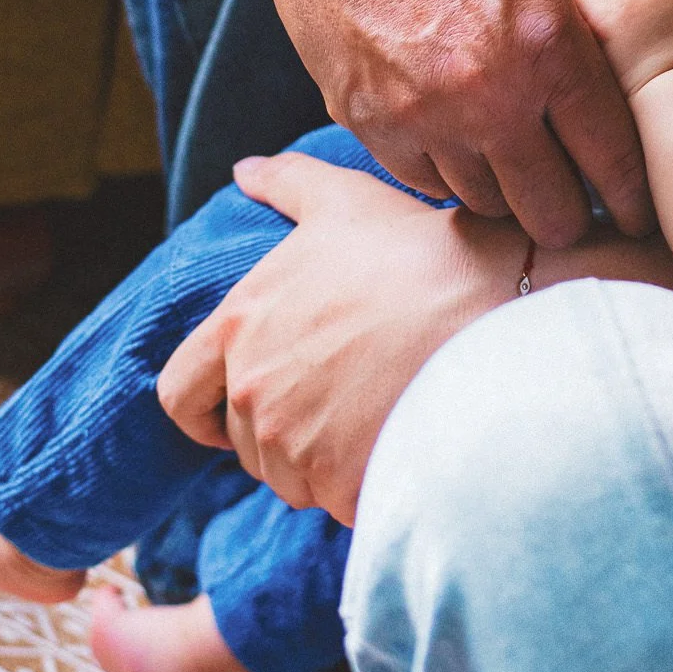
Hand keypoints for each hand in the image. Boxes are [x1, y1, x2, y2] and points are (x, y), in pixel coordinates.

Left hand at [157, 151, 530, 524]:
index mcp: (240, 327)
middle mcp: (254, 393)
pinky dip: (360, 482)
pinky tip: (399, 437)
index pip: (178, 395)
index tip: (234, 403)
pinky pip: (336, 500)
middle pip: (244, 440)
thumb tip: (245, 171)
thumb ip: (286, 184)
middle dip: (281, 426)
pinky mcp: (339, 488)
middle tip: (340, 392)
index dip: (203, 405)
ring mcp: (294, 448)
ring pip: (289, 477)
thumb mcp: (346, 201)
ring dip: (320, 458)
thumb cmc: (417, 252)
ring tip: (377, 408)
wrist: (494, 313)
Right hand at [221, 0, 648, 244]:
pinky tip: (457, 140)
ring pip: (485, 204)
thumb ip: (570, 21)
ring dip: (506, 190)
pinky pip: (423, 181)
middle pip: (550, 209)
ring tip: (514, 163)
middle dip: (571, 211)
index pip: (611, 153)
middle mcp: (488, 93)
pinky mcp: (363, 121)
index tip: (638, 207)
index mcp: (546, 42)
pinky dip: (447, 171)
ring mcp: (420, 115)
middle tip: (576, 197)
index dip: (632, 190)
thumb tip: (601, 76)